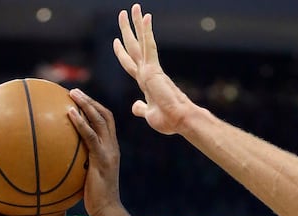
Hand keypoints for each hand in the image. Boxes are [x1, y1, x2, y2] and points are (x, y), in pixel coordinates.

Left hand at [67, 90, 121, 215]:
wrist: (107, 210)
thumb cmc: (94, 198)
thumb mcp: (86, 176)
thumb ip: (79, 164)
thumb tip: (59, 159)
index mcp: (111, 149)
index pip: (107, 122)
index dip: (95, 108)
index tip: (79, 100)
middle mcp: (113, 147)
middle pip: (105, 116)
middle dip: (89, 101)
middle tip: (73, 91)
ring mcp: (109, 152)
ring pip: (100, 120)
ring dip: (86, 104)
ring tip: (71, 94)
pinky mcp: (102, 159)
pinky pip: (91, 136)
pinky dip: (80, 123)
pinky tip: (68, 114)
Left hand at [113, 3, 194, 134]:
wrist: (181, 120)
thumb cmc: (169, 121)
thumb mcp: (148, 114)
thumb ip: (140, 108)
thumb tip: (134, 106)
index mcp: (146, 82)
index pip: (131, 63)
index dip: (122, 53)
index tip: (116, 41)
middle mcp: (148, 73)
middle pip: (134, 47)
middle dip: (127, 30)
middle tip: (123, 13)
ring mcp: (151, 69)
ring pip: (141, 42)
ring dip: (136, 24)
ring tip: (134, 7)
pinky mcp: (155, 69)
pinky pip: (150, 46)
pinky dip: (147, 31)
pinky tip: (145, 17)